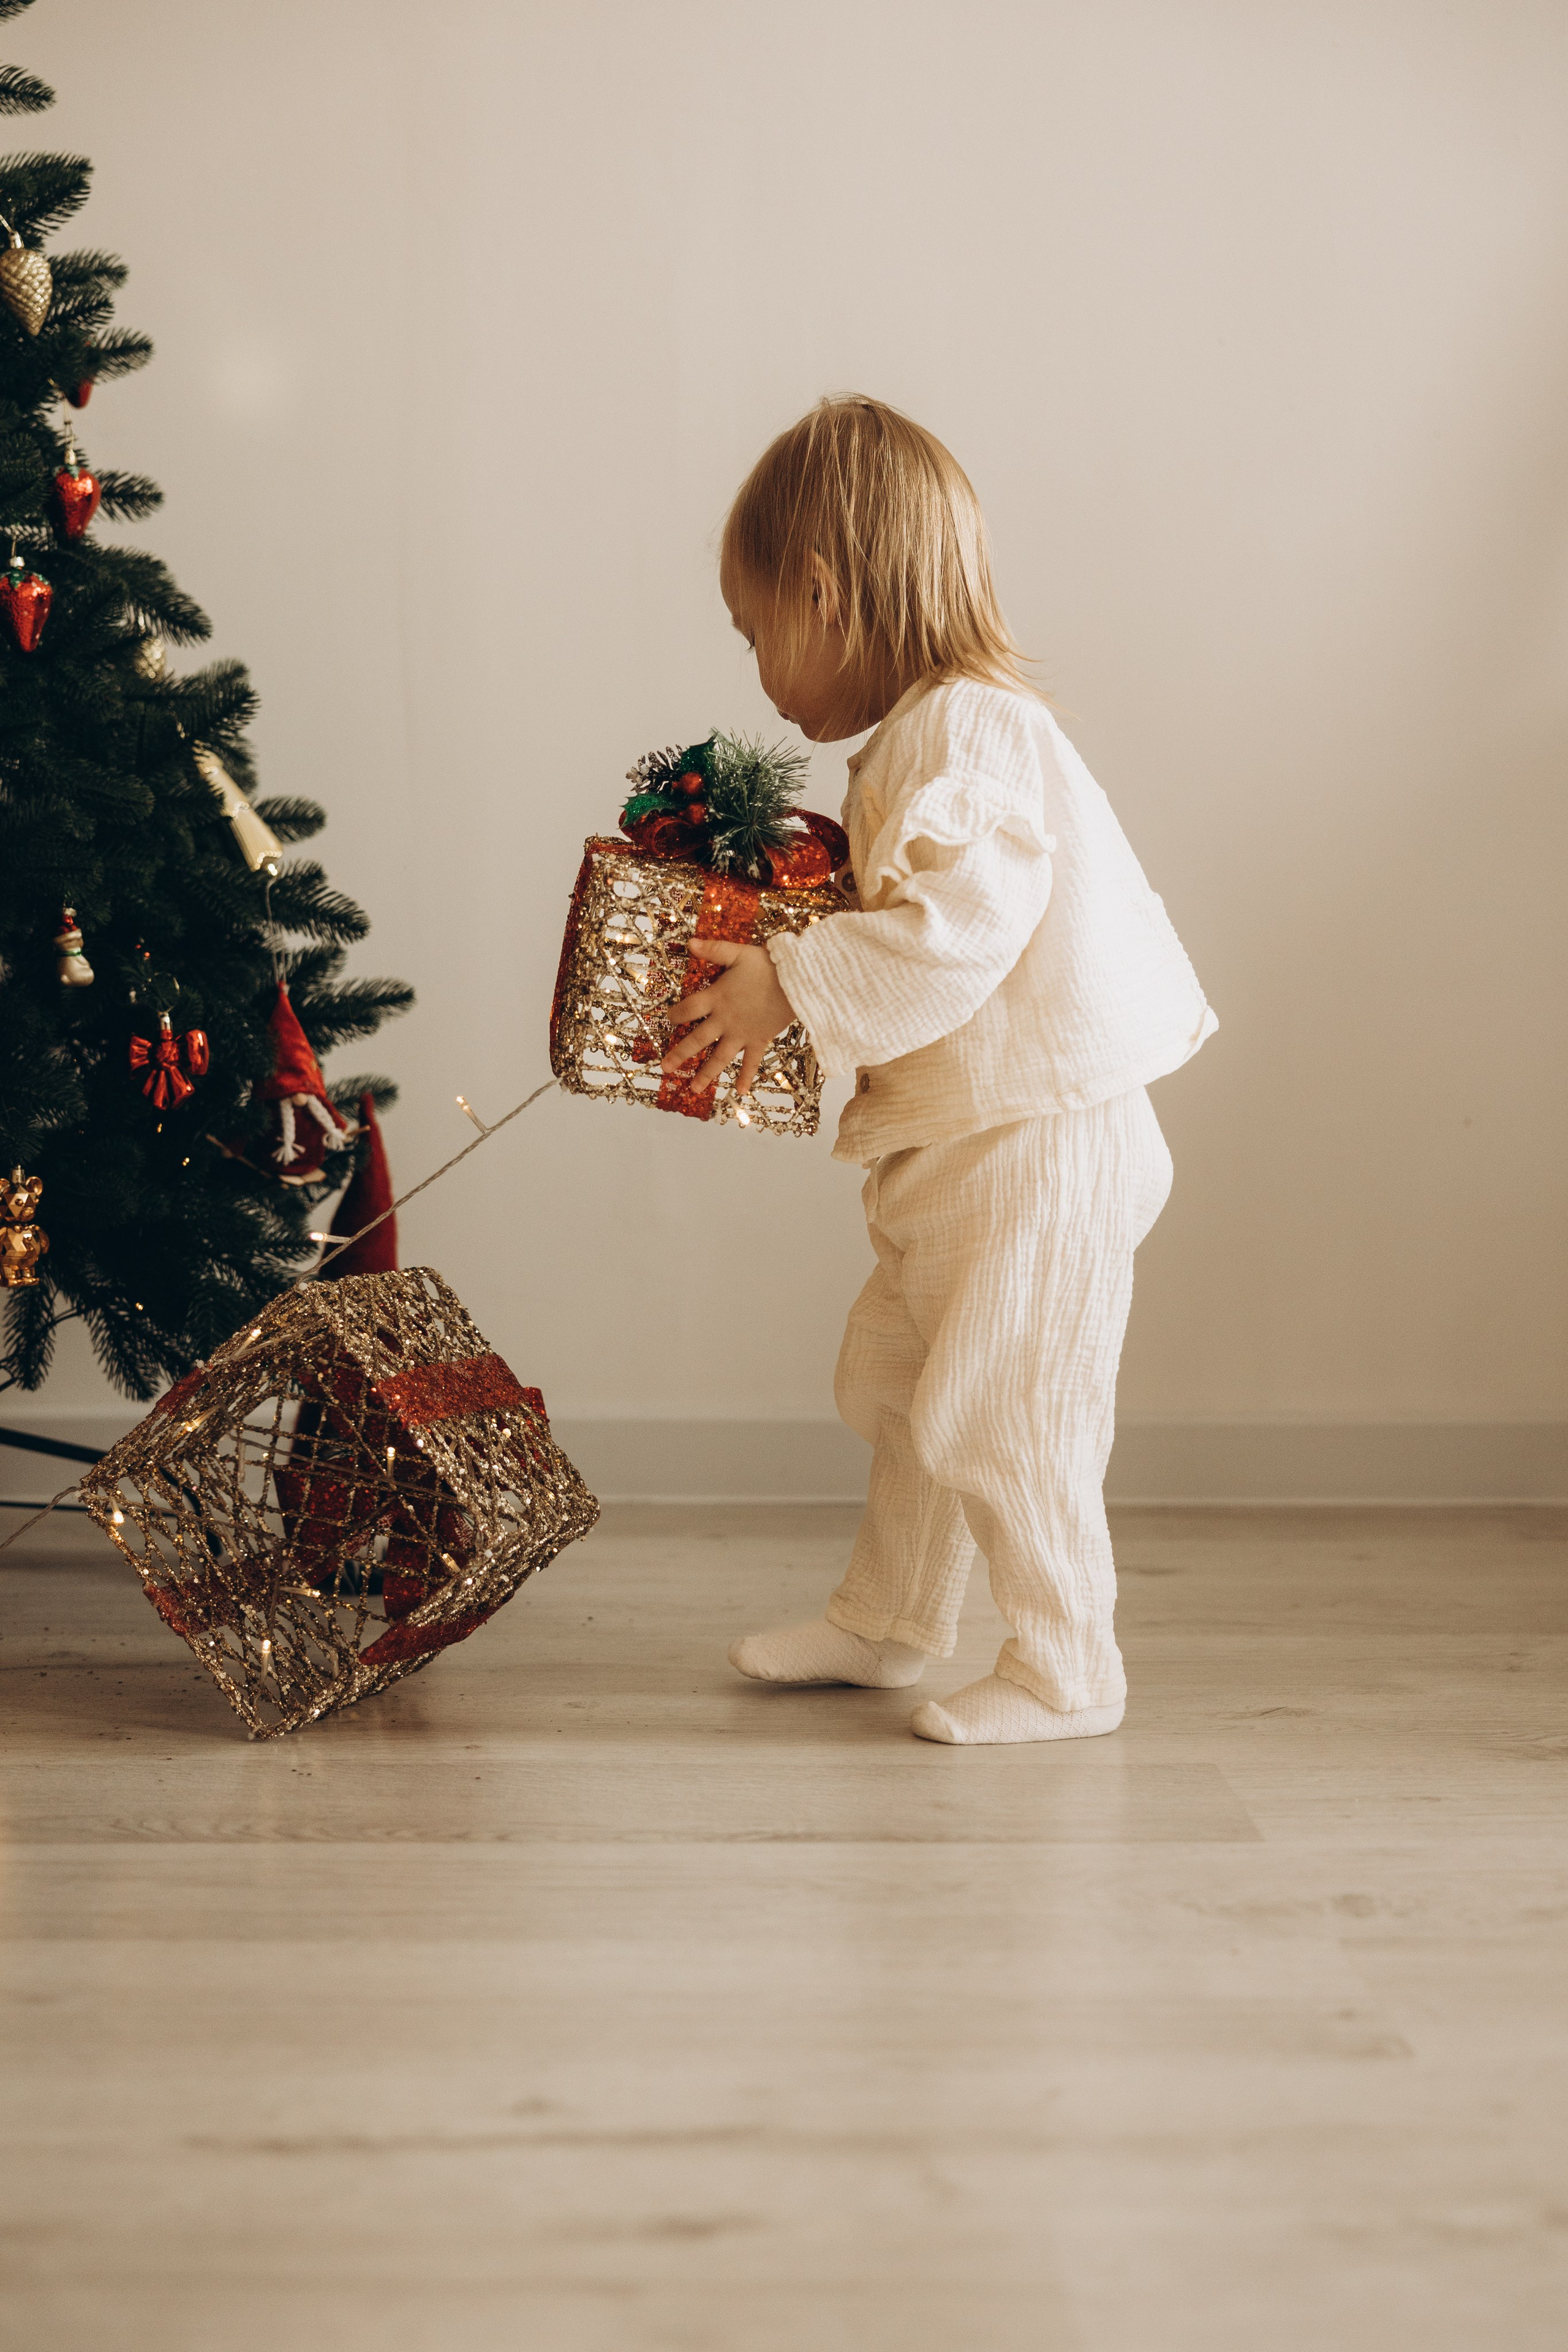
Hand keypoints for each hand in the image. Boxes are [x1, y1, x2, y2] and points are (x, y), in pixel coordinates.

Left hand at [661, 938, 796, 1096]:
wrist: (797, 982)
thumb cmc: (767, 966)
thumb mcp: (738, 953)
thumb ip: (713, 950)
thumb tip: (690, 942)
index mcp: (716, 998)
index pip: (688, 1009)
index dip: (675, 1014)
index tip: (668, 1019)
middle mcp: (724, 1020)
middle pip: (697, 1040)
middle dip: (679, 1054)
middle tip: (665, 1068)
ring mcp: (741, 1034)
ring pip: (719, 1057)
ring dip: (706, 1074)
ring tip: (694, 1089)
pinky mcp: (759, 1040)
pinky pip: (752, 1062)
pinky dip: (747, 1077)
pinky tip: (739, 1092)